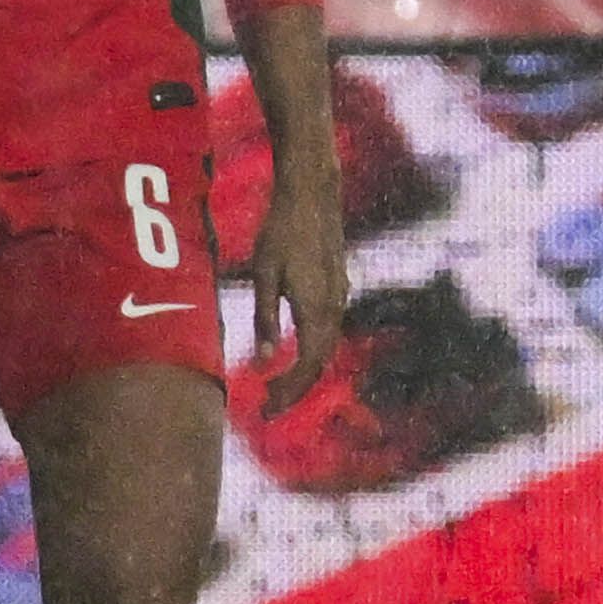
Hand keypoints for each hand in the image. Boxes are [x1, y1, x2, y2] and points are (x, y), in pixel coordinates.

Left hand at [246, 159, 348, 400]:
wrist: (312, 193)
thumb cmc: (281, 230)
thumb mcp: (263, 275)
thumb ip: (265, 318)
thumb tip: (265, 361)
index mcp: (316, 309)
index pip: (307, 365)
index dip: (289, 392)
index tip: (266, 410)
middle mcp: (334, 307)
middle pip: (319, 363)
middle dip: (295, 390)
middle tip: (267, 408)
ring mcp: (340, 296)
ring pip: (326, 348)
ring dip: (303, 372)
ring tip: (276, 387)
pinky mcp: (338, 286)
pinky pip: (328, 331)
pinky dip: (311, 351)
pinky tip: (292, 353)